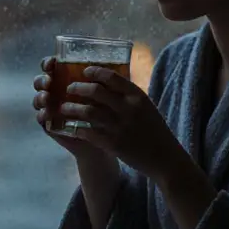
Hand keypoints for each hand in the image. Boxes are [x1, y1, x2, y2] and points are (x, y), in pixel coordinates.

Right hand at [32, 57, 105, 161]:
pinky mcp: (50, 123)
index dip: (48, 63)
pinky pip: (40, 117)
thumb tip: (104, 67)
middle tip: (49, 82)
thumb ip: (100, 80)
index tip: (52, 62)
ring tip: (47, 98)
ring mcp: (51, 107)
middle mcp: (56, 91)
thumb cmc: (105, 111)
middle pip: (41, 81)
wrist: (104, 137)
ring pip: (38, 98)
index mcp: (66, 79)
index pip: (52, 66)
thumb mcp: (105, 93)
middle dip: (42, 80)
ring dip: (40, 96)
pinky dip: (42, 114)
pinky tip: (47, 114)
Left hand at [60, 65, 184, 181]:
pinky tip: (71, 126)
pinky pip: (88, 132)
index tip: (84, 71)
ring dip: (73, 107)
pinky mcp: (112, 143)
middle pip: (96, 91)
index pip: (112, 77)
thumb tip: (107, 82)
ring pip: (88, 111)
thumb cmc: (154, 130)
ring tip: (64, 107)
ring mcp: (119, 126)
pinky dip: (77, 127)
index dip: (95, 72)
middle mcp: (128, 108)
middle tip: (69, 88)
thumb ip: (128, 96)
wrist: (164, 157)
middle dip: (78, 88)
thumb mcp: (146, 107)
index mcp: (137, 96)